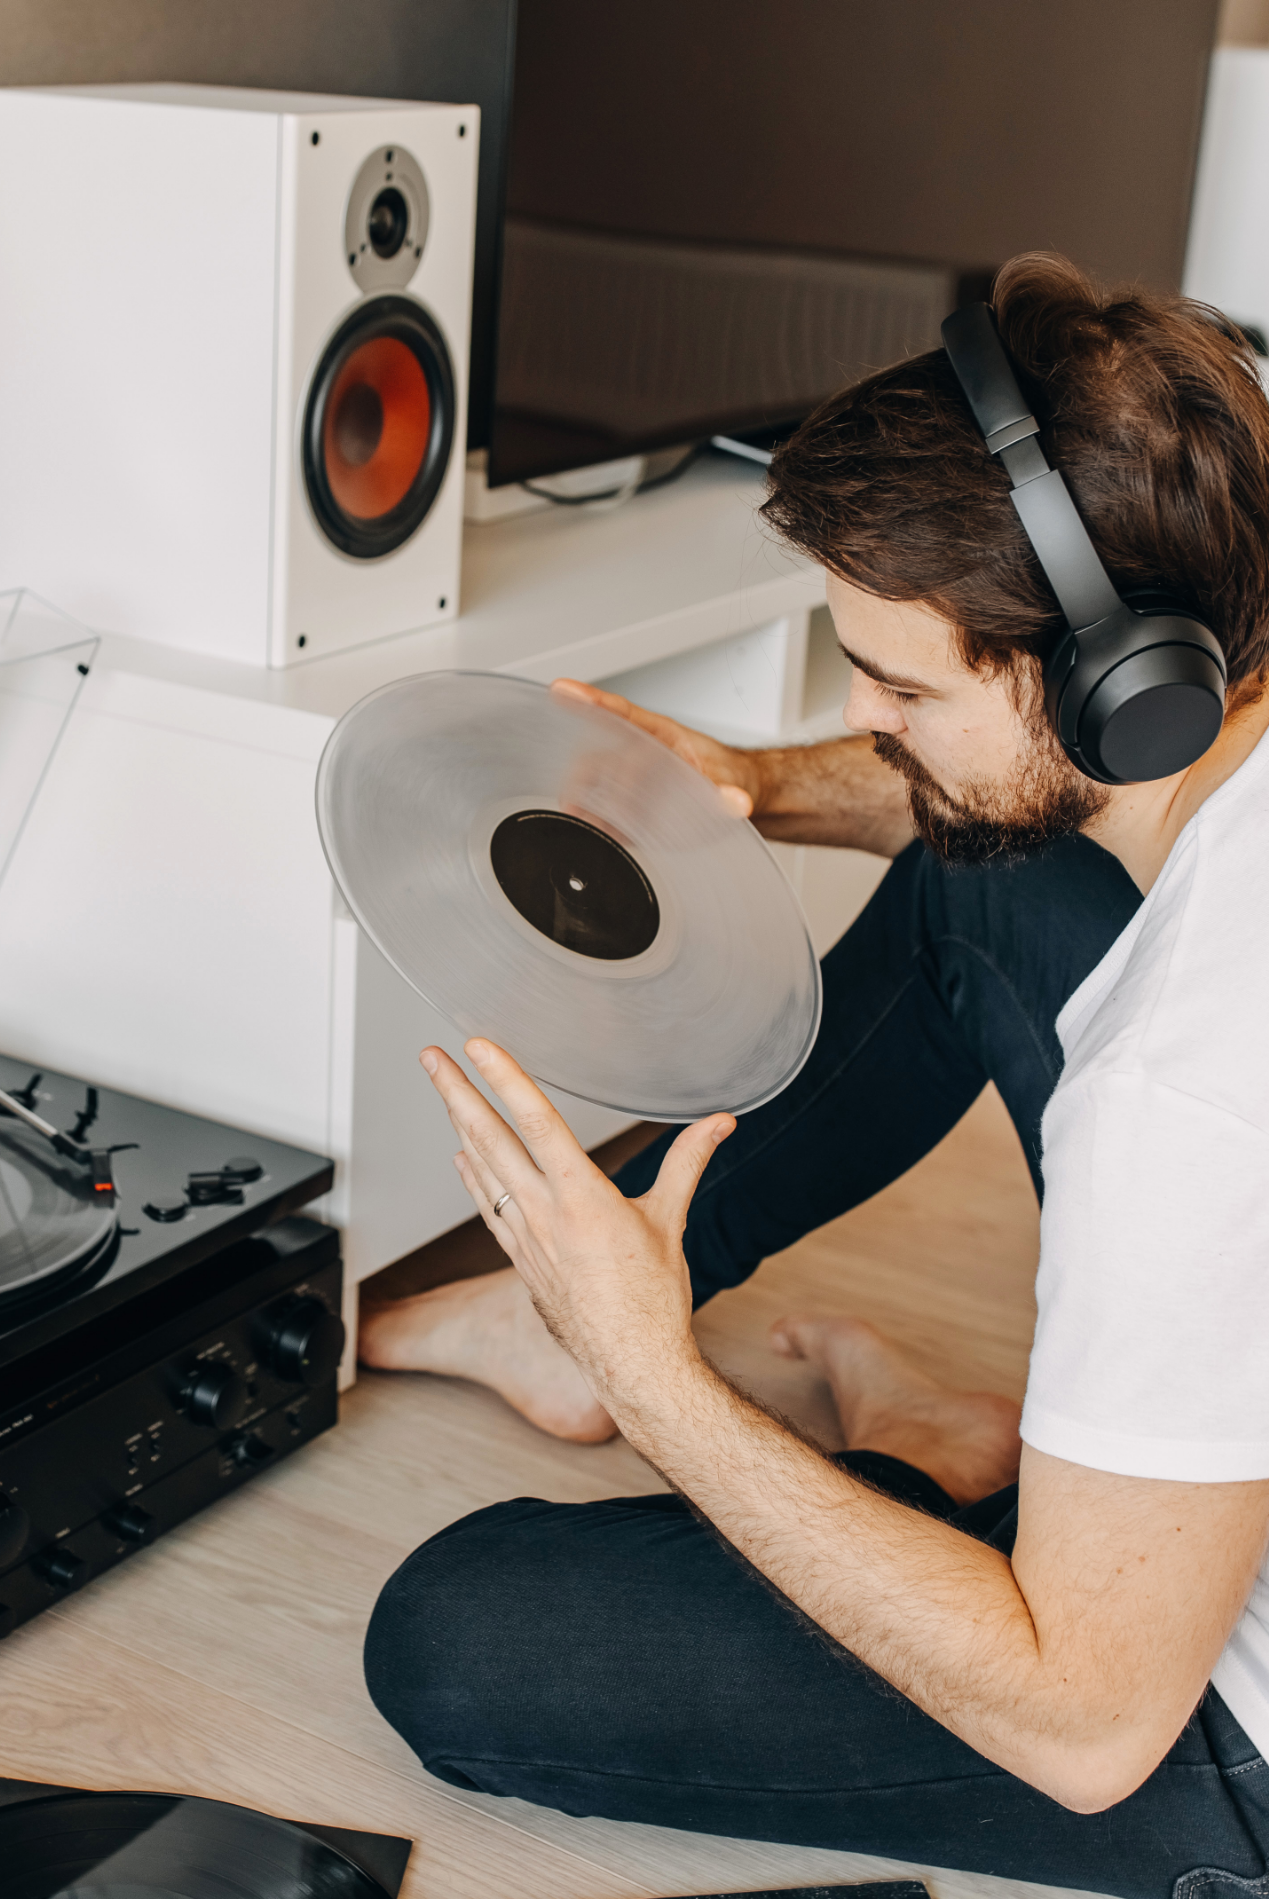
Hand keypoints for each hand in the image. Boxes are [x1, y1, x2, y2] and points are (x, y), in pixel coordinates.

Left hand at [421, 1038, 734, 1410]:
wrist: (630, 1364)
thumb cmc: (652, 1299)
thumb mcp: (671, 1219)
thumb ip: (689, 1161)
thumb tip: (721, 1121)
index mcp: (582, 1197)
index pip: (537, 1122)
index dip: (505, 1078)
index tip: (478, 1047)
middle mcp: (544, 1213)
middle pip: (490, 1139)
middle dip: (457, 1092)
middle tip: (432, 1057)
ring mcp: (526, 1236)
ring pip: (483, 1169)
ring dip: (459, 1125)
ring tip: (443, 1090)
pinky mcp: (520, 1257)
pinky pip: (487, 1205)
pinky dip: (472, 1176)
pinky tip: (462, 1156)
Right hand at [552, 678, 762, 819]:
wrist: (735, 797)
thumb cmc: (730, 776)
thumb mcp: (735, 781)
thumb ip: (731, 791)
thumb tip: (737, 801)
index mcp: (662, 735)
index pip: (622, 713)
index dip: (591, 700)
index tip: (563, 689)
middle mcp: (642, 754)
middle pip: (601, 755)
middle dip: (583, 773)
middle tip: (576, 794)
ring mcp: (635, 782)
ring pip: (595, 783)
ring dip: (582, 798)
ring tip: (577, 813)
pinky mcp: (634, 809)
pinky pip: (606, 813)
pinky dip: (595, 822)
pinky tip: (592, 831)